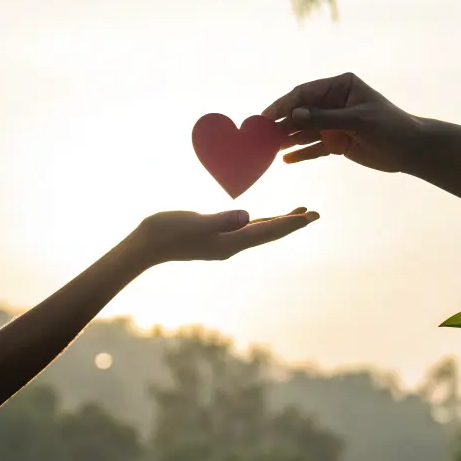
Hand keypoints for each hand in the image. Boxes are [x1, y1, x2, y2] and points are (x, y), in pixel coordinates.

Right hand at [129, 207, 318, 263]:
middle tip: (314, 214)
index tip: (310, 216)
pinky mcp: (215, 237)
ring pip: (260, 231)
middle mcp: (231, 245)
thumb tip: (246, 215)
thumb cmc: (166, 232)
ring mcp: (223, 242)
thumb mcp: (194, 222)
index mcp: (230, 242)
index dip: (289, 223)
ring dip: (279, 222)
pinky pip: (246, 229)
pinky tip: (264, 218)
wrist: (145, 246)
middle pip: (269, 233)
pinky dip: (261, 221)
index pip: (267, 232)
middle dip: (292, 223)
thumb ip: (220, 220)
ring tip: (298, 214)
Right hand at [263, 72, 414, 172]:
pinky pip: (314, 147)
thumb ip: (326, 118)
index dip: (284, 104)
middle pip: (301, 112)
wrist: (411, 150)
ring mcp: (333, 123)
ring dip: (288, 139)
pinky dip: (301, 153)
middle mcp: (333, 102)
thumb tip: (294, 115)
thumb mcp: (359, 120)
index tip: (266, 116)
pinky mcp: (335, 142)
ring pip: (304, 130)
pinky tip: (286, 160)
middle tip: (261, 136)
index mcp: (340, 86)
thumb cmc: (391, 127)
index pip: (306, 93)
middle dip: (282, 124)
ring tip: (268, 150)